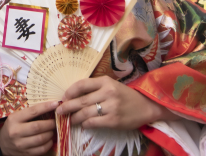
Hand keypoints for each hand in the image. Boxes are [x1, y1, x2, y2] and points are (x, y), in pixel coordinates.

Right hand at [0, 101, 57, 155]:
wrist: (2, 144)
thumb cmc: (12, 126)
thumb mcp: (16, 117)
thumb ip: (30, 113)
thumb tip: (49, 106)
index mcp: (14, 119)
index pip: (33, 111)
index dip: (45, 107)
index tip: (55, 104)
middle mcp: (16, 132)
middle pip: (38, 127)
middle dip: (50, 123)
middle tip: (54, 121)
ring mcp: (20, 144)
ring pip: (41, 139)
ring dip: (50, 134)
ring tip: (52, 130)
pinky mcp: (25, 154)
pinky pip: (41, 150)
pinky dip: (48, 144)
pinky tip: (49, 140)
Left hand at [55, 76, 177, 129]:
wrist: (146, 107)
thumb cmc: (126, 96)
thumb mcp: (111, 86)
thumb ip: (95, 88)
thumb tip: (73, 96)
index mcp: (106, 81)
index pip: (82, 84)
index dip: (69, 92)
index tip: (63, 98)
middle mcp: (108, 92)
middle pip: (81, 100)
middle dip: (67, 107)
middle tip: (58, 111)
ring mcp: (111, 107)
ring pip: (85, 113)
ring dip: (74, 118)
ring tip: (69, 120)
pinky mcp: (113, 120)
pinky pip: (93, 123)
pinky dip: (85, 124)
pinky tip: (83, 124)